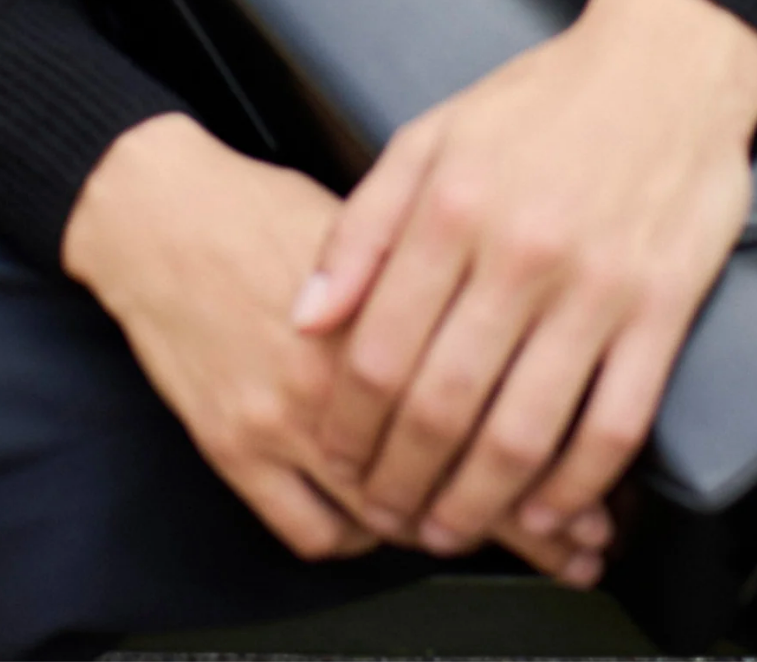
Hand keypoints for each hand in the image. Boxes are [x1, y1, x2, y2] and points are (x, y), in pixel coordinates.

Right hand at [60, 111, 591, 577]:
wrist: (159, 218)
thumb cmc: (266, 210)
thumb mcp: (374, 221)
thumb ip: (443, 279)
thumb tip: (525, 320)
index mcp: (390, 309)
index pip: (492, 409)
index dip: (552, 466)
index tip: (597, 501)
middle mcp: (340, 374)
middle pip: (450, 474)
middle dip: (521, 521)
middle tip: (574, 548)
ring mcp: (283, 419)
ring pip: (385, 515)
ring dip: (439, 533)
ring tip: (489, 539)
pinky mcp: (235, 449)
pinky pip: (312, 531)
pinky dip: (355, 537)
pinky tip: (382, 523)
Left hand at [292, 0, 756, 575]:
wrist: (665, 66)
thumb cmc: (544, 101)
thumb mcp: (432, 137)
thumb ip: (362, 227)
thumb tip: (308, 316)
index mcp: (454, 208)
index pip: (380, 349)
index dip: (350, 423)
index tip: (339, 456)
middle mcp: (520, 253)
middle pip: (443, 405)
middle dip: (402, 481)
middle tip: (386, 515)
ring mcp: (596, 288)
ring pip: (523, 433)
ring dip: (478, 504)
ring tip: (450, 529)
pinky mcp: (662, 310)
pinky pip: (614, 425)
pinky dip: (575, 487)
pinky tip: (545, 510)